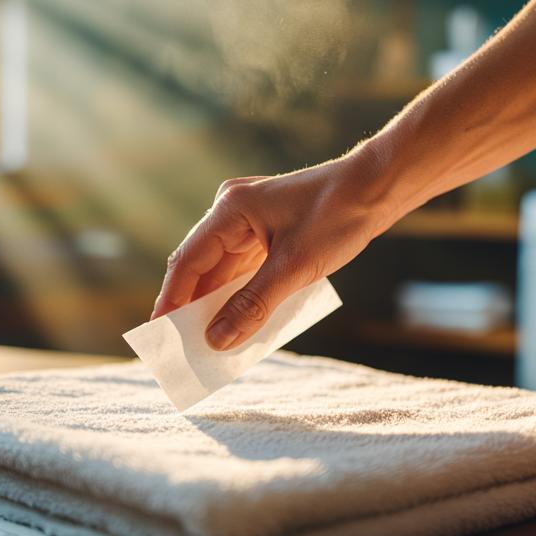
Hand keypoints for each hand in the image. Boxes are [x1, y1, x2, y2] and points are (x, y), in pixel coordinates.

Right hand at [151, 153, 390, 350]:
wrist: (377, 188)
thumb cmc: (337, 216)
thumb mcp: (293, 268)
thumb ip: (252, 305)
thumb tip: (216, 340)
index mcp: (230, 209)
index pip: (189, 261)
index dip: (172, 300)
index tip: (158, 334)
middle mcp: (232, 211)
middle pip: (202, 267)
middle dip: (192, 307)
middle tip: (179, 347)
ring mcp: (249, 221)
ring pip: (223, 271)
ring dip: (217, 304)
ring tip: (205, 343)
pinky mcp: (267, 231)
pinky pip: (244, 268)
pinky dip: (240, 294)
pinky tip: (236, 322)